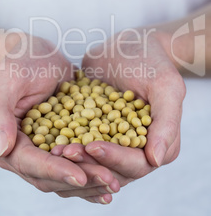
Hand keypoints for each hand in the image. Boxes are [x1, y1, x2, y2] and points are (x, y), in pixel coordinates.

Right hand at [0, 35, 118, 202]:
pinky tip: (114, 176)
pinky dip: (93, 170)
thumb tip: (1, 150)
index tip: (80, 177)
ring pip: (65, 176)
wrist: (39, 56)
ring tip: (115, 183)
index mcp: (2, 141)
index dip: (55, 171)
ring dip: (90, 182)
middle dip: (80, 180)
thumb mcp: (7, 81)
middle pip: (49, 177)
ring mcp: (41, 152)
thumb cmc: (21, 63)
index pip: (29, 163)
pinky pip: (76, 164)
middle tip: (110, 181)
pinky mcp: (60, 146)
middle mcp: (20, 153)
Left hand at [59, 28, 185, 188]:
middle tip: (64, 151)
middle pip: (111, 170)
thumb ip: (166, 122)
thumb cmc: (150, 62)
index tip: (92, 146)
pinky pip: (80, 146)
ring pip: (93, 163)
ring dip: (74, 161)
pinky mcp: (94, 133)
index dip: (114, 159)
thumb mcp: (165, 86)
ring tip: (54, 149)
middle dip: (88, 163)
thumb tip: (156, 160)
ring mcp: (114, 144)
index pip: (136, 164)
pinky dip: (66, 146)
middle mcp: (138, 151)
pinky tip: (49, 143)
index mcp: (160, 146)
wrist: (127, 45)